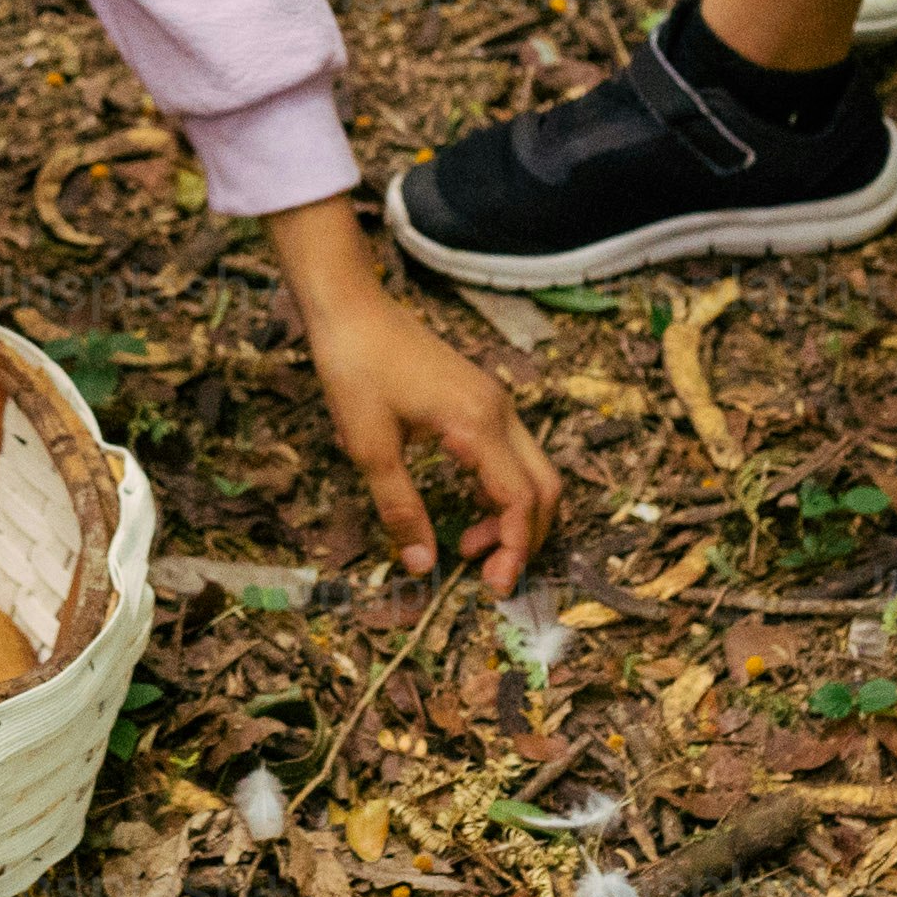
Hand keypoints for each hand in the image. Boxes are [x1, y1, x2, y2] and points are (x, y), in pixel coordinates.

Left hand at [263, 203, 547, 586]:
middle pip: (545, 488)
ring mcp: (494, 404)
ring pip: (532, 472)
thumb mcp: (370, 448)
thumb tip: (424, 566)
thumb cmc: (356, 368)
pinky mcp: (481, 401)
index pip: (521, 500)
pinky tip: (466, 512)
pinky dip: (501, 492)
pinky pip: (511, 456)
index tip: (495, 587)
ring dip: (514, 517)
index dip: (516, 550)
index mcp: (477, 425)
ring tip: (468, 548)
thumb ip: (401, 510)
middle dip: (527, 539)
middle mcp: (499, 412)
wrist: (352, 308)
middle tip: (490, 577)